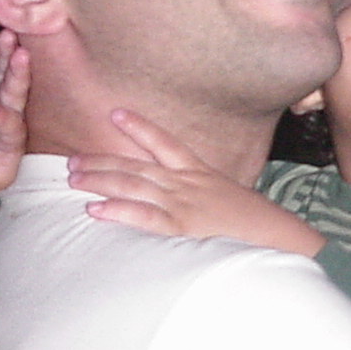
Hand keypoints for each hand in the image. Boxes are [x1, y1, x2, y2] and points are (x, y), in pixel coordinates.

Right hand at [0, 23, 29, 195]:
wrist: (1, 158)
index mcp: (12, 137)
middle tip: (19, 55)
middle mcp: (11, 112)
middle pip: (16, 92)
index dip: (0, 117)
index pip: (10, 125)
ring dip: (5, 52)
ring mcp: (0, 95)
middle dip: (17, 73)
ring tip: (6, 34)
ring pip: (5, 71)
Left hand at [70, 110, 326, 257]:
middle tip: (72, 160)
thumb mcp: (228, 197)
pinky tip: (95, 210)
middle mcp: (190, 183)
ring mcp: (187, 204)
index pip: (166, 143)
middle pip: (140, 166)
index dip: (140, 128)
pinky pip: (147, 218)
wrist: (279, 235)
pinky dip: (120, 212)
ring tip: (74, 178)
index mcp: (201, 173)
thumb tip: (186, 195)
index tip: (115, 114)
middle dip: (104, 161)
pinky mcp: (185, 228)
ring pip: (137, 187)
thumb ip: (204, 192)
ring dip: (102, 181)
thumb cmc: (254, 222)